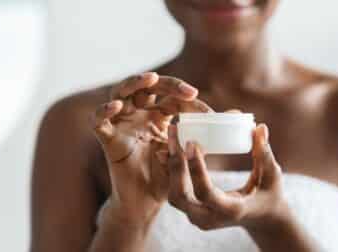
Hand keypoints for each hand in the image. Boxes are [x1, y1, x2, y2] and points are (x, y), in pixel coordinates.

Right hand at [89, 72, 211, 222]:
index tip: (208, 112)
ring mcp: (123, 125)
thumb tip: (238, 114)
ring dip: (132, 84)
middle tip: (185, 90)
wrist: (149, 201)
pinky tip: (116, 107)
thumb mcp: (191, 150)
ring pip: (119, 94)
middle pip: (145, 87)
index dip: (187, 98)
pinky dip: (103, 112)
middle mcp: (138, 116)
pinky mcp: (108, 140)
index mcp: (158, 116)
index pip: (170, 97)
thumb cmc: (169, 175)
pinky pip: (99, 122)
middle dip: (164, 83)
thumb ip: (210, 132)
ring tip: (149, 79)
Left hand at [164, 123, 288, 230]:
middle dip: (174, 165)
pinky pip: (176, 193)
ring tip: (171, 137)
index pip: (205, 193)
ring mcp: (199, 218)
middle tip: (174, 134)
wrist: (263, 219)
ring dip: (170, 166)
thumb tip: (260, 127)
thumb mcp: (272, 176)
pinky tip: (169, 148)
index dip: (196, 169)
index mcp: (231, 211)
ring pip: (174, 195)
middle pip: (180, 196)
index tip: (192, 143)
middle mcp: (211, 218)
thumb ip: (265, 153)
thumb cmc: (270, 195)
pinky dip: (171, 171)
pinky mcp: (193, 212)